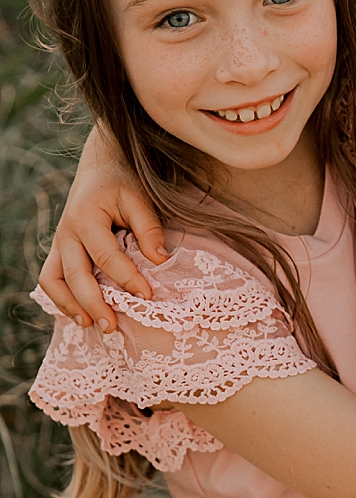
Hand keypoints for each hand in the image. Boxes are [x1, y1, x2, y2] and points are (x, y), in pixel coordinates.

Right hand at [38, 127, 169, 330]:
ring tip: (91, 325)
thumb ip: (149, 228)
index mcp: (85, 218)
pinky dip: (62, 299)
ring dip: (69, 306)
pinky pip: (51, 279)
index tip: (147, 297)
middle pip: (74, 275)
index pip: (106, 256)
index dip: (126, 278)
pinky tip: (81, 314)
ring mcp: (58, 244)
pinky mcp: (58, 252)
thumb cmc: (123, 185)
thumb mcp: (139, 199)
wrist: (99, 170)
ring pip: (52, 281)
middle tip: (112, 327)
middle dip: (92, 303)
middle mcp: (66, 234)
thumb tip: (161, 261)